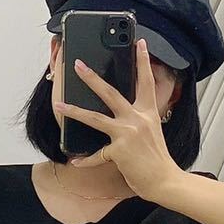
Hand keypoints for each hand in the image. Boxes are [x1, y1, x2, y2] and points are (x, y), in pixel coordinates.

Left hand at [53, 38, 181, 201]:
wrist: (165, 181)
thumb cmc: (157, 159)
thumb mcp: (152, 132)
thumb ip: (138, 120)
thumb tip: (121, 114)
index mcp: (148, 113)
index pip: (147, 82)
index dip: (144, 61)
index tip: (140, 43)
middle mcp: (137, 119)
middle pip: (111, 93)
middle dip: (92, 78)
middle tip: (78, 65)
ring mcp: (127, 134)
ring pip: (95, 118)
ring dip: (74, 110)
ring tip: (59, 104)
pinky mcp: (119, 151)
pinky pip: (97, 155)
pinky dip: (85, 160)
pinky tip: (75, 161)